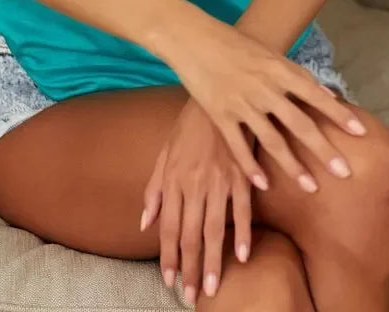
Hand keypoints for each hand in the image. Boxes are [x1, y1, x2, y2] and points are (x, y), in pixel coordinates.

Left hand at [140, 96, 255, 301]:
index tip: (170, 280)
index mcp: (174, 180)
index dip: (168, 257)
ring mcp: (219, 180)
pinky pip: (242, 208)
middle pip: (190, 234)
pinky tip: (242, 255)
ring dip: (214, 261)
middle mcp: (194, 184)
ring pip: (214, 228)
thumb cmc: (188, 127)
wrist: (217, 96)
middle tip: (193, 295)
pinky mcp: (242, 173)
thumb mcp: (164, 153)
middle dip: (190, 268)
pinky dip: (243, 232)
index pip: (168, 227)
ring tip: (213, 287)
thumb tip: (145, 223)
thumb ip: (154, 189)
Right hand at [160, 10, 366, 190]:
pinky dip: (251, 166)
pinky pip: (239, 146)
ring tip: (312, 187)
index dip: (338, 113)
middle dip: (323, 149)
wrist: (195, 39)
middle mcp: (264, 87)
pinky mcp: (220, 114)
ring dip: (293, 166)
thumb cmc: (236, 44)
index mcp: (278, 69)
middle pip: (299, 123)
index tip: (361, 132)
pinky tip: (265, 186)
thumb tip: (327, 93)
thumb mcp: (269, 54)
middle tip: (345, 172)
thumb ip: (296, 76)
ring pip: (272, 140)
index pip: (315, 94)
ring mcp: (241, 103)